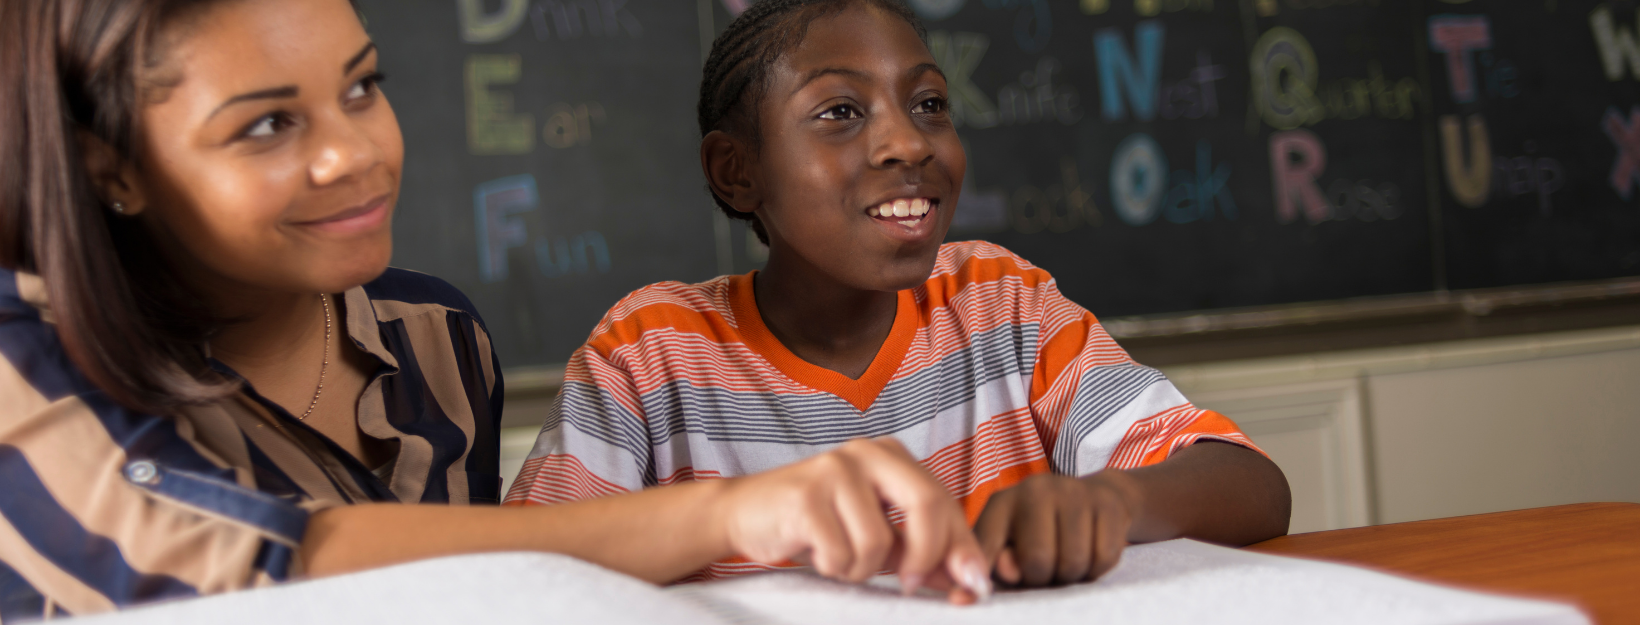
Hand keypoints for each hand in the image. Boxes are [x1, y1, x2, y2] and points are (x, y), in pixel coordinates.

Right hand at [713, 437, 990, 602]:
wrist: (744, 514)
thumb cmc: (818, 526)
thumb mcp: (877, 538)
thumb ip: (922, 554)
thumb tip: (972, 582)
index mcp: (891, 456)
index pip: (944, 501)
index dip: (963, 547)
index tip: (974, 586)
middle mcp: (866, 453)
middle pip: (927, 504)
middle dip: (926, 555)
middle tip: (909, 584)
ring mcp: (834, 469)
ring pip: (879, 541)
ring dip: (861, 568)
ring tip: (838, 558)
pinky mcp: (805, 495)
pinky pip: (841, 553)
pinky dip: (833, 568)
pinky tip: (815, 552)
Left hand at [974, 470, 1139, 587]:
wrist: (1091, 496)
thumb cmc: (1041, 531)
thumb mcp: (1010, 545)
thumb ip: (999, 562)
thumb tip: (1008, 571)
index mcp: (1002, 503)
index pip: (987, 544)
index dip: (986, 570)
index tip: (997, 584)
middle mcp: (1034, 489)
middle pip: (1037, 560)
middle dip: (1043, 578)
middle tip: (1047, 569)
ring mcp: (1073, 491)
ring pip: (1074, 562)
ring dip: (1073, 575)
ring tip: (1067, 561)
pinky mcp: (1106, 502)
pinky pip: (1104, 557)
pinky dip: (1098, 568)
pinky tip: (1090, 552)